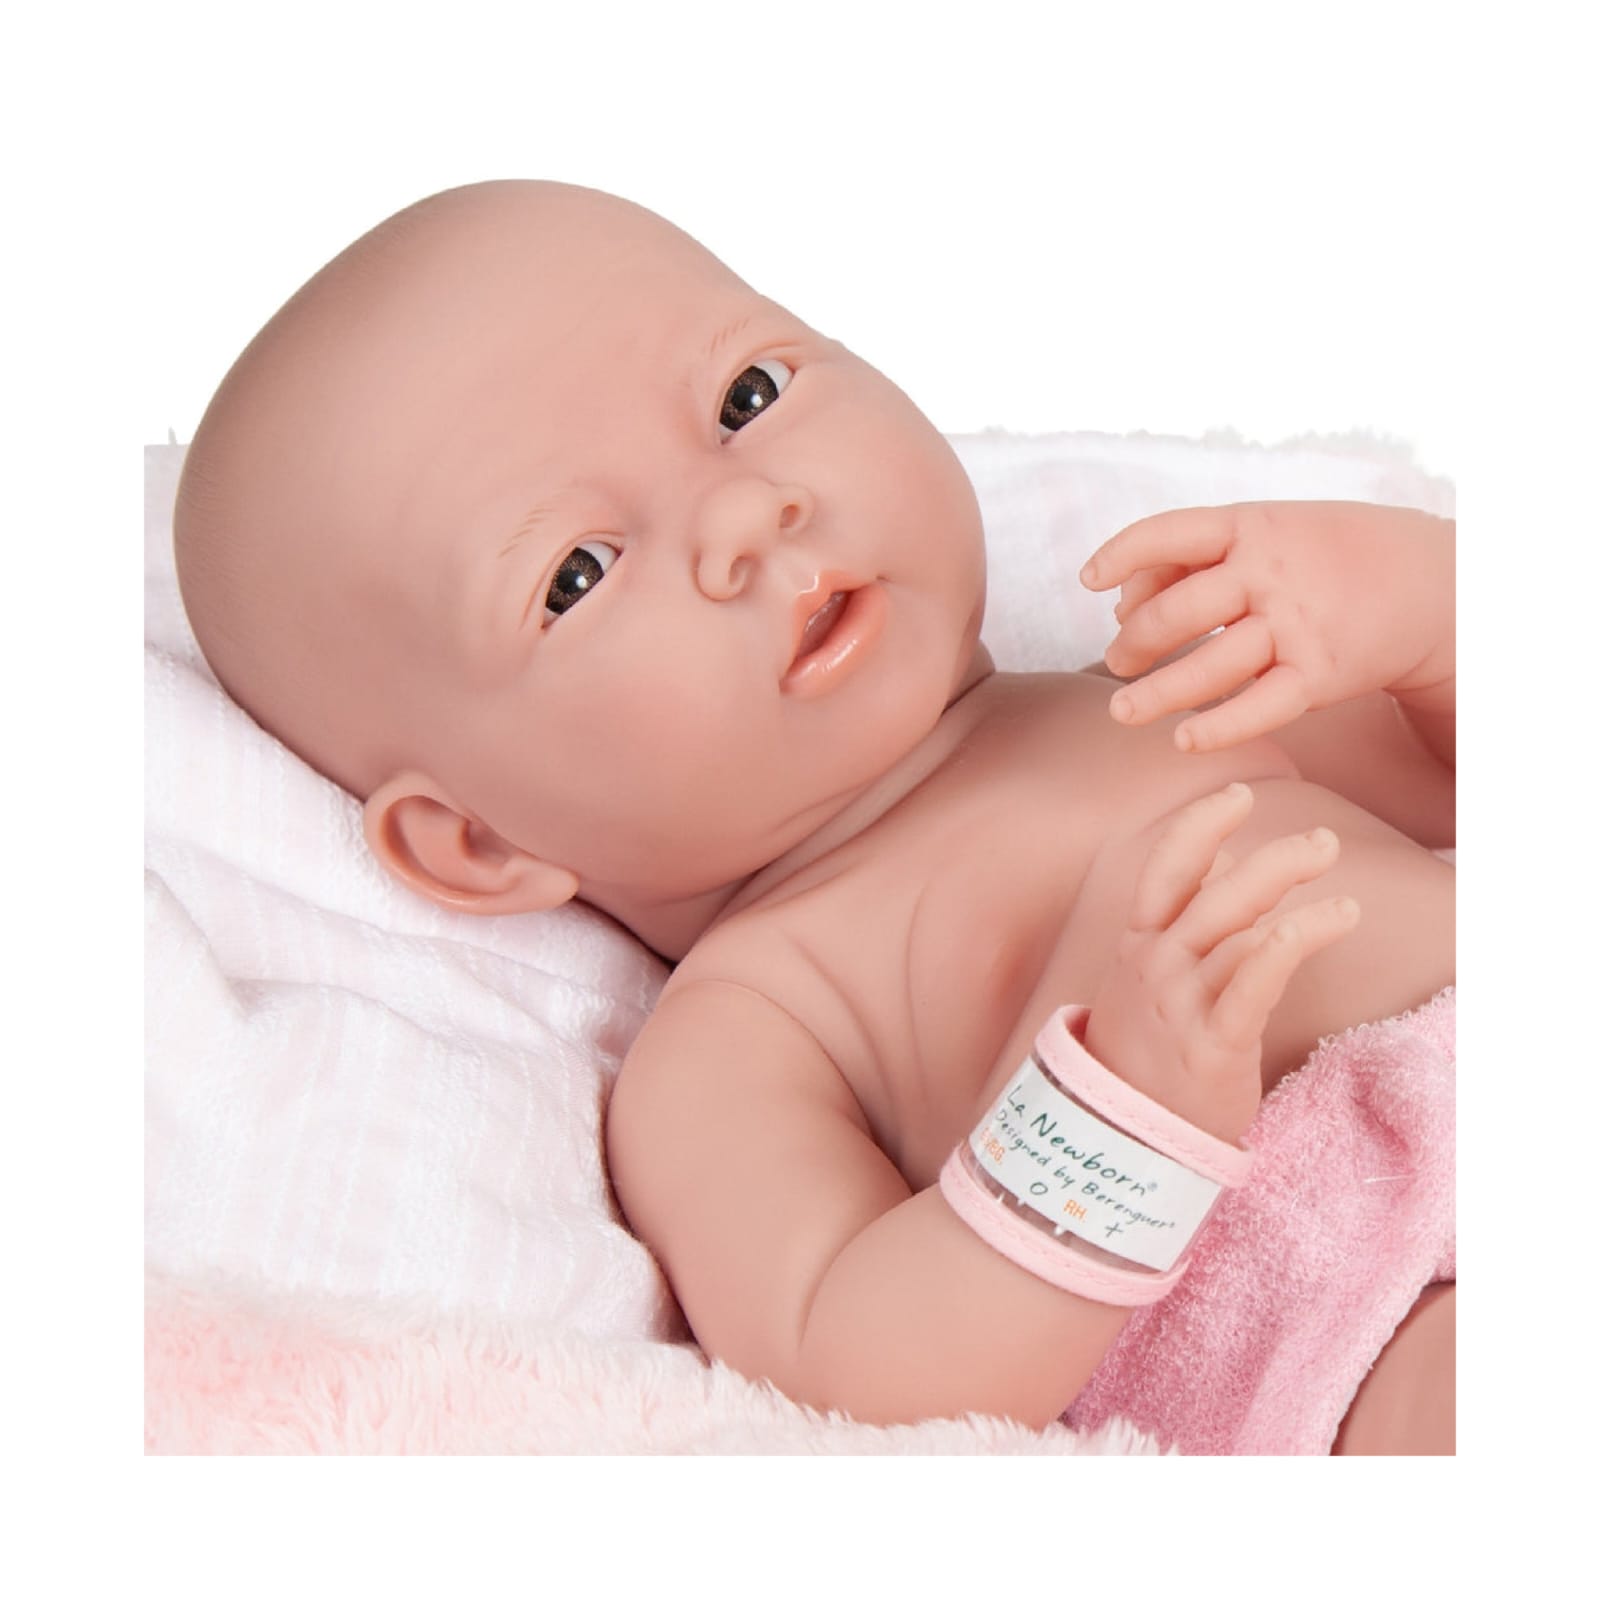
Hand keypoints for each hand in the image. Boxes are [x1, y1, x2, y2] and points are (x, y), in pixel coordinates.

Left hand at [1079, 501, 1453, 751]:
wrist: (1432, 581)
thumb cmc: (1326, 556)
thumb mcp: (1266, 531)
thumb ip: (1192, 558)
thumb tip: (1120, 603)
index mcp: (1252, 526)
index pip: (1169, 532)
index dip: (1120, 553)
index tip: (1086, 580)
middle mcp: (1271, 573)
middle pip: (1179, 610)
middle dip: (1136, 641)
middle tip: (1117, 662)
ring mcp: (1297, 624)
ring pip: (1209, 664)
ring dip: (1156, 692)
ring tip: (1122, 711)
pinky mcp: (1321, 674)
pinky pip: (1260, 707)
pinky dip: (1219, 727)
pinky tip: (1184, 740)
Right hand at [1084, 783, 1359, 1143]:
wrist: (1121, 1134)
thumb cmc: (1146, 1047)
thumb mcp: (1151, 973)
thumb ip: (1188, 914)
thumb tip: (1226, 855)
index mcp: (1140, 942)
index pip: (1168, 867)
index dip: (1201, 824)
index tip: (1239, 792)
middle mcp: (1155, 964)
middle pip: (1214, 894)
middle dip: (1273, 861)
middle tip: (1325, 842)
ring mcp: (1179, 1003)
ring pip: (1236, 933)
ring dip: (1294, 904)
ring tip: (1345, 897)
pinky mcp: (1211, 1045)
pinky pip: (1250, 987)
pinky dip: (1281, 948)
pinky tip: (1319, 925)